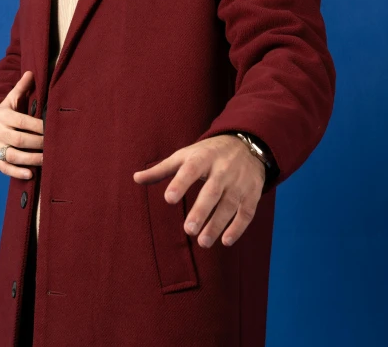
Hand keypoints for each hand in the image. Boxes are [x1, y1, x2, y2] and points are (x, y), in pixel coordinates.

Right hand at [0, 71, 43, 179]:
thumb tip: (31, 72)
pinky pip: (4, 168)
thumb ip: (21, 88)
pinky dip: (17, 172)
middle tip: (53, 145)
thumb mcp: (11, 99)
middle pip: (19, 140)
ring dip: (31, 159)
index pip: (22, 122)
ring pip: (13, 155)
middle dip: (38, 143)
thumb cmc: (6, 112)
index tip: (52, 129)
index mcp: (3, 115)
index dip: (38, 126)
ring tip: (46, 160)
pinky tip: (30, 174)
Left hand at [133, 135, 264, 247]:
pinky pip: (247, 212)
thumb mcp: (185, 155)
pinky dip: (238, 228)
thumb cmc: (207, 153)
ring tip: (203, 242)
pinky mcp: (252, 194)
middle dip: (202, 210)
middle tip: (188, 230)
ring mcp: (239, 182)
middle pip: (213, 190)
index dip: (180, 183)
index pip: (191, 169)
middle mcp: (223, 169)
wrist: (246, 144)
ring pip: (230, 204)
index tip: (168, 199)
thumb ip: (162, 169)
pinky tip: (225, 241)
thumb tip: (135, 178)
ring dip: (217, 224)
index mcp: (203, 157)